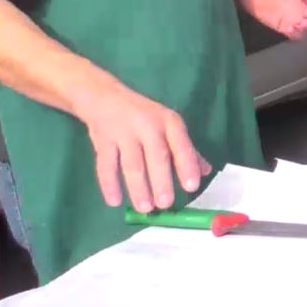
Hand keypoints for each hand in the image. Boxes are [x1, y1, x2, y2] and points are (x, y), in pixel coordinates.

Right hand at [74, 87, 210, 211]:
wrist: (104, 97)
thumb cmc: (144, 115)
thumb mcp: (168, 125)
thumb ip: (186, 149)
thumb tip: (205, 171)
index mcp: (169, 122)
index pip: (181, 145)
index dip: (187, 165)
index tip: (192, 187)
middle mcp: (148, 126)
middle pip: (156, 156)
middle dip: (161, 181)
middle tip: (165, 204)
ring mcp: (123, 132)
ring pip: (132, 164)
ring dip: (138, 188)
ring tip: (144, 208)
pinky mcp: (102, 140)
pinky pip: (106, 165)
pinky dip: (109, 184)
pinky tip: (114, 201)